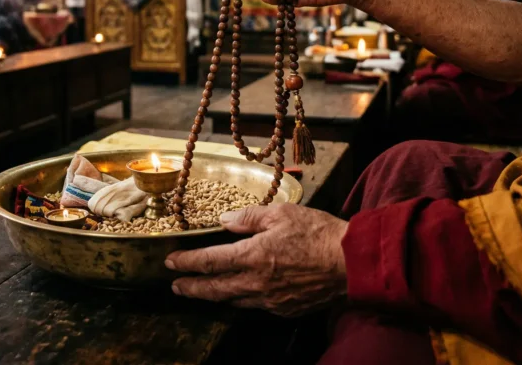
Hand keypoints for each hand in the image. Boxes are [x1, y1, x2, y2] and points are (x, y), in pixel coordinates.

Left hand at [164, 204, 347, 317]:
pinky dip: (240, 300)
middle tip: (175, 285)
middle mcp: (256, 283)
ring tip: (200, 292)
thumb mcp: (281, 213)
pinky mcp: (285, 309)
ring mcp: (270, 300)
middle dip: (191, 287)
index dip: (186, 262)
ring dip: (213, 296)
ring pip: (232, 301)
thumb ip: (249, 218)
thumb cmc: (317, 233)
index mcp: (252, 256)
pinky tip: (237, 295)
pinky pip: (255, 306)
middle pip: (214, 289)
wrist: (351, 263)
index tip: (170, 262)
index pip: (209, 262)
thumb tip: (225, 221)